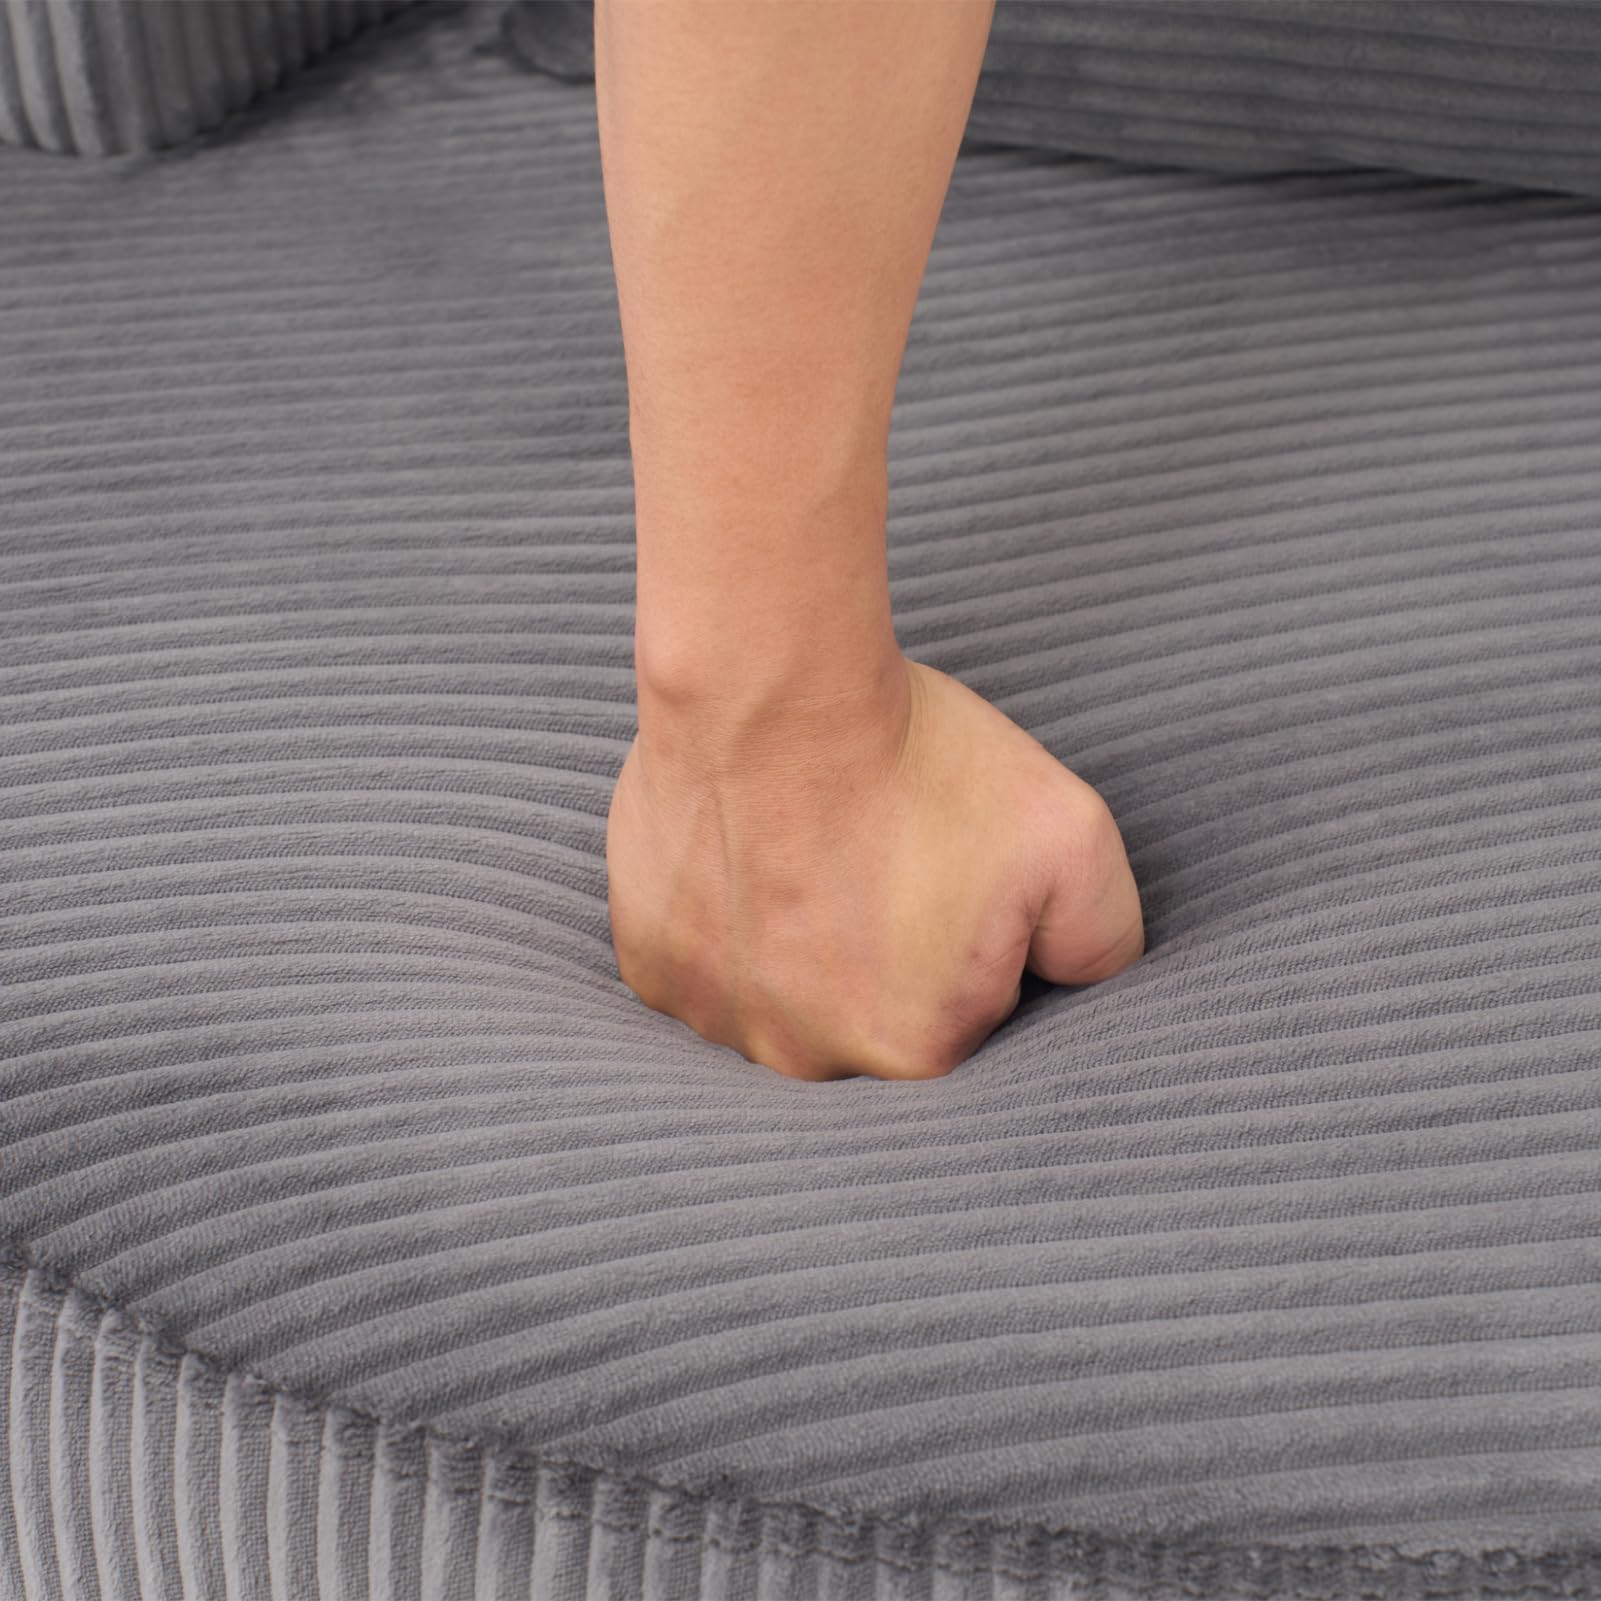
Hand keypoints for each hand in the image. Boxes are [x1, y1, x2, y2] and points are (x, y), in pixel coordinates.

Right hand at [606, 652, 1144, 1080]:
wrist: (775, 690)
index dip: (961, 948)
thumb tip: (1075, 983)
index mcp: (914, 1051)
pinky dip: (728, 929)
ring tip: (809, 856)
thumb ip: (1101, 942)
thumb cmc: (921, 763)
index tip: (944, 881)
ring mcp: (717, 1018)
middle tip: (876, 860)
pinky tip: (752, 859)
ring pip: (777, 1002)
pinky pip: (704, 970)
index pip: (957, 1025)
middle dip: (876, 956)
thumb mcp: (1074, 842)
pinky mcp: (652, 966)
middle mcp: (805, 1060)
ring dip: (795, 949)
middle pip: (860, 1023)